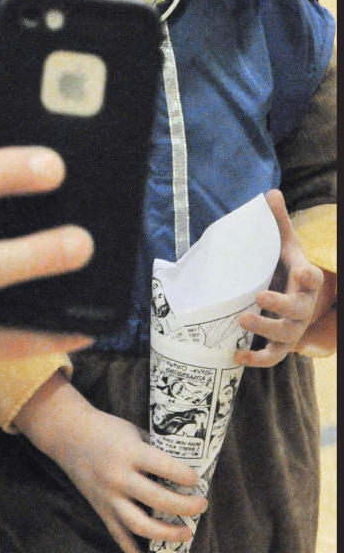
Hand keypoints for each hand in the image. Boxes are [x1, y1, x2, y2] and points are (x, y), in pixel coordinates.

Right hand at [15, 374, 206, 552]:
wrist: (68, 433)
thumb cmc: (106, 428)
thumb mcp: (133, 431)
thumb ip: (154, 450)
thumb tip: (183, 468)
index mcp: (129, 452)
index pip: (165, 467)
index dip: (186, 476)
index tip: (196, 480)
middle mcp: (119, 477)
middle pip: (158, 500)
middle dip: (186, 506)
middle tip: (201, 505)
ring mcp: (108, 496)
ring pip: (140, 525)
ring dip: (167, 534)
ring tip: (185, 533)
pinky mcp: (100, 509)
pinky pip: (118, 536)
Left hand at [236, 190, 324, 366]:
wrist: (291, 292)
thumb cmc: (285, 264)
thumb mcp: (283, 242)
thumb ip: (278, 221)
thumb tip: (271, 193)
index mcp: (306, 279)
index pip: (314, 278)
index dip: (310, 275)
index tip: (303, 270)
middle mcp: (303, 305)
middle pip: (299, 310)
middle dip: (281, 305)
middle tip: (259, 296)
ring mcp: (293, 326)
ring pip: (286, 335)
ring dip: (266, 331)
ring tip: (242, 320)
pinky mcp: (281, 343)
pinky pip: (273, 357)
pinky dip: (257, 360)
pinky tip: (237, 357)